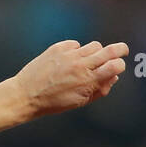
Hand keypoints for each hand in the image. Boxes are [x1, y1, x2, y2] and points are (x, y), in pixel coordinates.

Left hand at [13, 40, 127, 118]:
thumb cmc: (52, 102)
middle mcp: (80, 65)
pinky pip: (75, 44)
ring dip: (94, 52)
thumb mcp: (79, 102)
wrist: (24, 96)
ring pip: (94, 45)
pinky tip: (66, 60)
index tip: (117, 66)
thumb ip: (99, 90)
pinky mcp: (58, 48)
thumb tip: (113, 77)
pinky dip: (74, 51)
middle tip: (121, 51)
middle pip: (112, 49)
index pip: (116, 65)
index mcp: (87, 80)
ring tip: (84, 62)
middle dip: (120, 50)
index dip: (120, 65)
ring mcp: (69, 55)